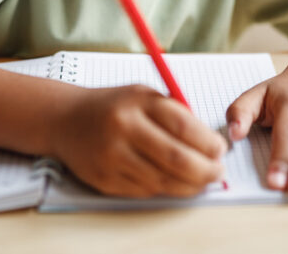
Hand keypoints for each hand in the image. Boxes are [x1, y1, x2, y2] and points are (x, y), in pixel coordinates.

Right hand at [51, 84, 226, 197]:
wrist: (66, 120)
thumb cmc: (114, 106)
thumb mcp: (144, 96)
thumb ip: (175, 113)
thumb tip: (210, 143)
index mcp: (137, 103)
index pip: (183, 125)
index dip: (207, 142)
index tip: (221, 149)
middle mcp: (123, 129)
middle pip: (175, 158)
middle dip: (205, 169)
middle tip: (218, 171)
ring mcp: (112, 157)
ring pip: (162, 180)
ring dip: (189, 185)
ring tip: (202, 180)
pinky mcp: (104, 180)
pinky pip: (144, 191)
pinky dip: (165, 189)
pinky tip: (175, 182)